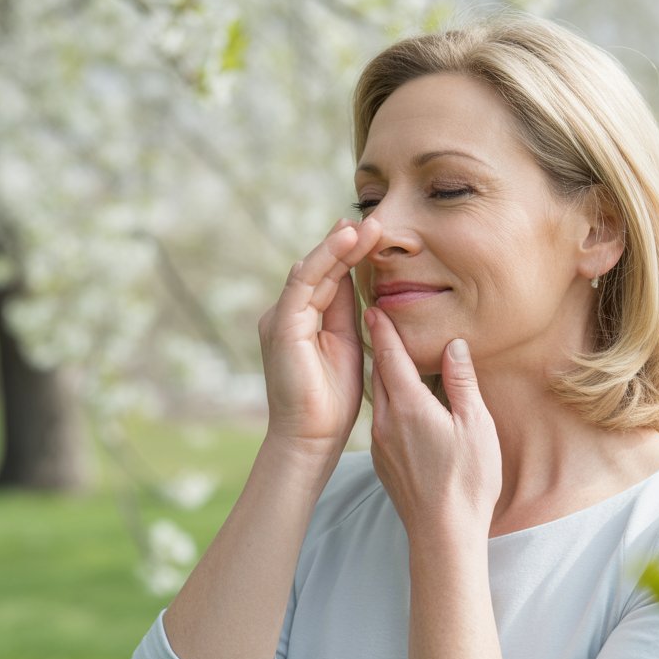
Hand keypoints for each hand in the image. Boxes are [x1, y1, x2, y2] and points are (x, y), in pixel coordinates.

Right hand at [258, 218, 381, 457]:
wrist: (311, 437)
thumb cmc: (331, 401)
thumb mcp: (348, 345)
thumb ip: (347, 312)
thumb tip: (357, 280)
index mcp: (303, 318)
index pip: (328, 277)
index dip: (351, 254)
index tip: (377, 234)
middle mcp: (287, 312)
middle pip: (319, 267)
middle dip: (348, 243)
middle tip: (377, 221)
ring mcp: (281, 317)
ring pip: (312, 268)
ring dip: (340, 244)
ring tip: (368, 225)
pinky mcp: (282, 325)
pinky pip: (304, 282)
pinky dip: (326, 259)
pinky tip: (347, 241)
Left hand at [365, 307, 501, 540]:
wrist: (443, 534)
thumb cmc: (467, 481)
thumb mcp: (475, 425)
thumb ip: (461, 382)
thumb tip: (454, 345)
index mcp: (409, 406)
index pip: (390, 355)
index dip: (383, 328)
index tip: (373, 305)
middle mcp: (387, 421)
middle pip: (377, 372)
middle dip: (378, 344)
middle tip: (375, 317)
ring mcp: (381, 443)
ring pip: (377, 396)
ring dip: (381, 373)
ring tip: (386, 354)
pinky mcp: (383, 461)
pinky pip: (381, 419)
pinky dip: (386, 400)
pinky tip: (398, 402)